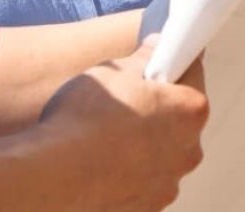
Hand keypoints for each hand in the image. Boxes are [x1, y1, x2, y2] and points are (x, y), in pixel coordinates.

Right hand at [36, 37, 208, 209]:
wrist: (53, 176)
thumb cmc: (83, 122)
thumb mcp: (113, 71)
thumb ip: (143, 59)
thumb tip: (155, 49)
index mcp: (191, 110)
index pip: (192, 73)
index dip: (170, 65)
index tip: (155, 65)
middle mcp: (188, 150)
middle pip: (179, 118)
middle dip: (158, 109)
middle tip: (124, 103)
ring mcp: (167, 184)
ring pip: (162, 154)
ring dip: (144, 145)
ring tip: (106, 138)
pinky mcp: (146, 208)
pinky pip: (143, 181)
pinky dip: (129, 174)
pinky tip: (103, 164)